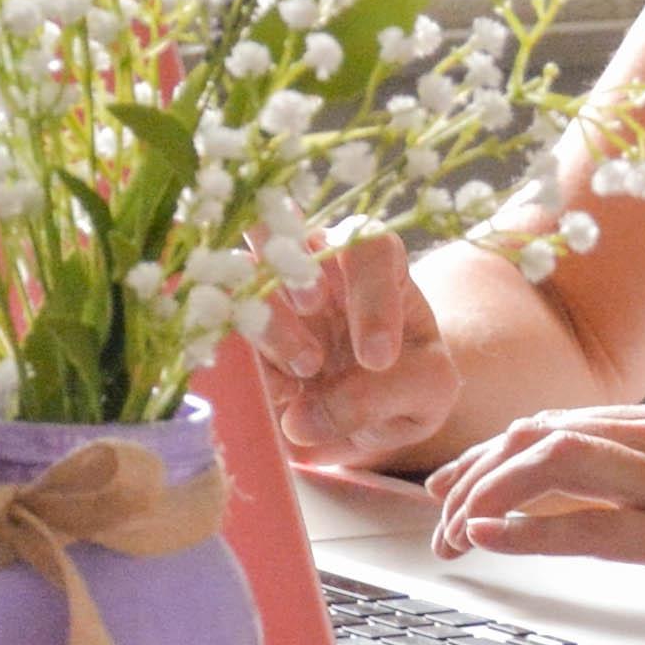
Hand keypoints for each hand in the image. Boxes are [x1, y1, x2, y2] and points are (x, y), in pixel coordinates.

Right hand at [250, 230, 451, 468]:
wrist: (374, 418)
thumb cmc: (408, 386)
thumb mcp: (427, 392)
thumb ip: (382, 396)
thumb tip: (303, 418)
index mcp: (375, 265)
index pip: (369, 247)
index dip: (371, 293)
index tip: (378, 359)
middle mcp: (314, 266)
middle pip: (281, 225)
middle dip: (289, 267)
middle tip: (313, 312)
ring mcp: (268, 296)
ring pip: (242, 279)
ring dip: (268, 325)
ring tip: (304, 372)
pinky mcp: (238, 333)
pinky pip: (216, 333)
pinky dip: (242, 366)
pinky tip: (281, 395)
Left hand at [416, 400, 644, 627]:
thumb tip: (587, 504)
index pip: (555, 424)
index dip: (491, 454)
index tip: (452, 486)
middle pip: (538, 435)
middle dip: (473, 473)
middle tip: (435, 518)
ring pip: (553, 465)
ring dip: (486, 498)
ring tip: (451, 535)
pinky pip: (594, 527)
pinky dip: (531, 532)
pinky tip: (491, 541)